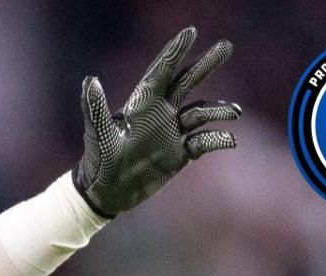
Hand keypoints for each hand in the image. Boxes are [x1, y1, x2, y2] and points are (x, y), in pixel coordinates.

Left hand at [74, 27, 239, 217]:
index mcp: (141, 105)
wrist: (105, 193)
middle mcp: (160, 113)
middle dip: (205, 65)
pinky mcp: (180, 153)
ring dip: (218, 110)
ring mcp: (172, 132)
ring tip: (235, 112)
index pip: (162, 72)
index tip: (191, 31)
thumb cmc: (97, 161)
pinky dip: (218, 139)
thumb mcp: (98, 135)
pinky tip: (230, 139)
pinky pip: (205, 141)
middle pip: (187, 83)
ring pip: (201, 112)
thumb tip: (90, 80)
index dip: (175, 52)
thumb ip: (95, 108)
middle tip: (226, 46)